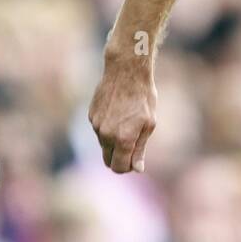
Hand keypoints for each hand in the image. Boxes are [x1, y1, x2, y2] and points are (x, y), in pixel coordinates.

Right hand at [88, 55, 157, 173]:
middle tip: (132, 147)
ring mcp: (96, 125)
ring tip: (127, 123)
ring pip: (103, 145)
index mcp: (123, 139)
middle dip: (119, 159)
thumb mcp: (149, 124)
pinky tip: (118, 113)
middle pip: (108, 161)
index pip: (119, 168)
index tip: (134, 162)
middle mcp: (106, 135)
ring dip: (114, 142)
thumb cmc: (142, 97)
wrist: (126, 72)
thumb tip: (138, 169)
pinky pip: (99, 131)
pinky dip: (107, 129)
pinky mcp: (91, 116)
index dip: (128, 168)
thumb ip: (140, 149)